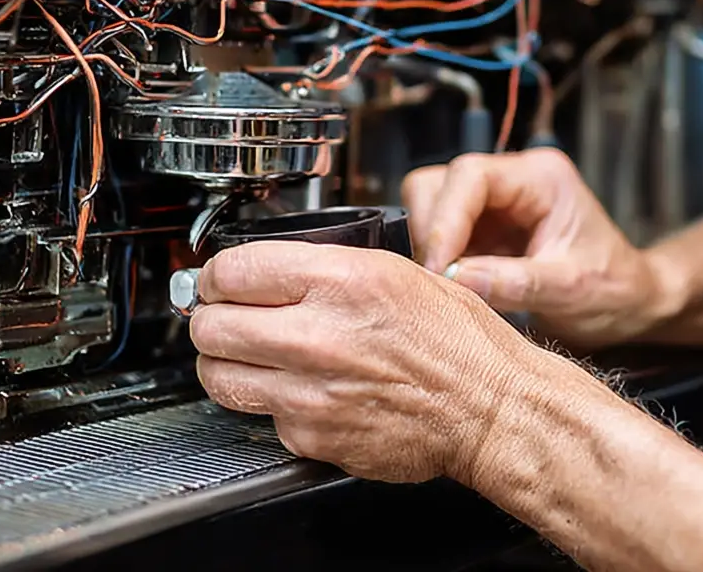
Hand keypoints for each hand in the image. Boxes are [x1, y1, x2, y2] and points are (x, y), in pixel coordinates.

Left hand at [189, 240, 539, 484]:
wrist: (490, 408)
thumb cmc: (459, 342)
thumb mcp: (399, 271)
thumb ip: (328, 266)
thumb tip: (272, 269)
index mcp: (343, 281)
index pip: (234, 270)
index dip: (217, 274)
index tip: (219, 280)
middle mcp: (320, 335)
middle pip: (212, 325)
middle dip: (211, 318)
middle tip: (223, 317)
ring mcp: (311, 391)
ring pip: (218, 376)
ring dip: (225, 363)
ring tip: (245, 355)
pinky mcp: (312, 436)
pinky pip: (260, 416)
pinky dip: (270, 403)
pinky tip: (300, 390)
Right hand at [401, 148, 671, 349]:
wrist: (631, 304)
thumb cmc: (615, 290)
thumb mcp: (571, 290)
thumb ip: (515, 282)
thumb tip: (454, 279)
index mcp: (540, 177)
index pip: (470, 176)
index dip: (446, 219)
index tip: (438, 267)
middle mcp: (512, 180)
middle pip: (439, 184)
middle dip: (432, 233)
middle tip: (439, 282)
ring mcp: (494, 204)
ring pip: (431, 208)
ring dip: (431, 248)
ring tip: (448, 288)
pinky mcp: (482, 231)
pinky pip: (440, 237)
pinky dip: (438, 263)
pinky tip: (453, 290)